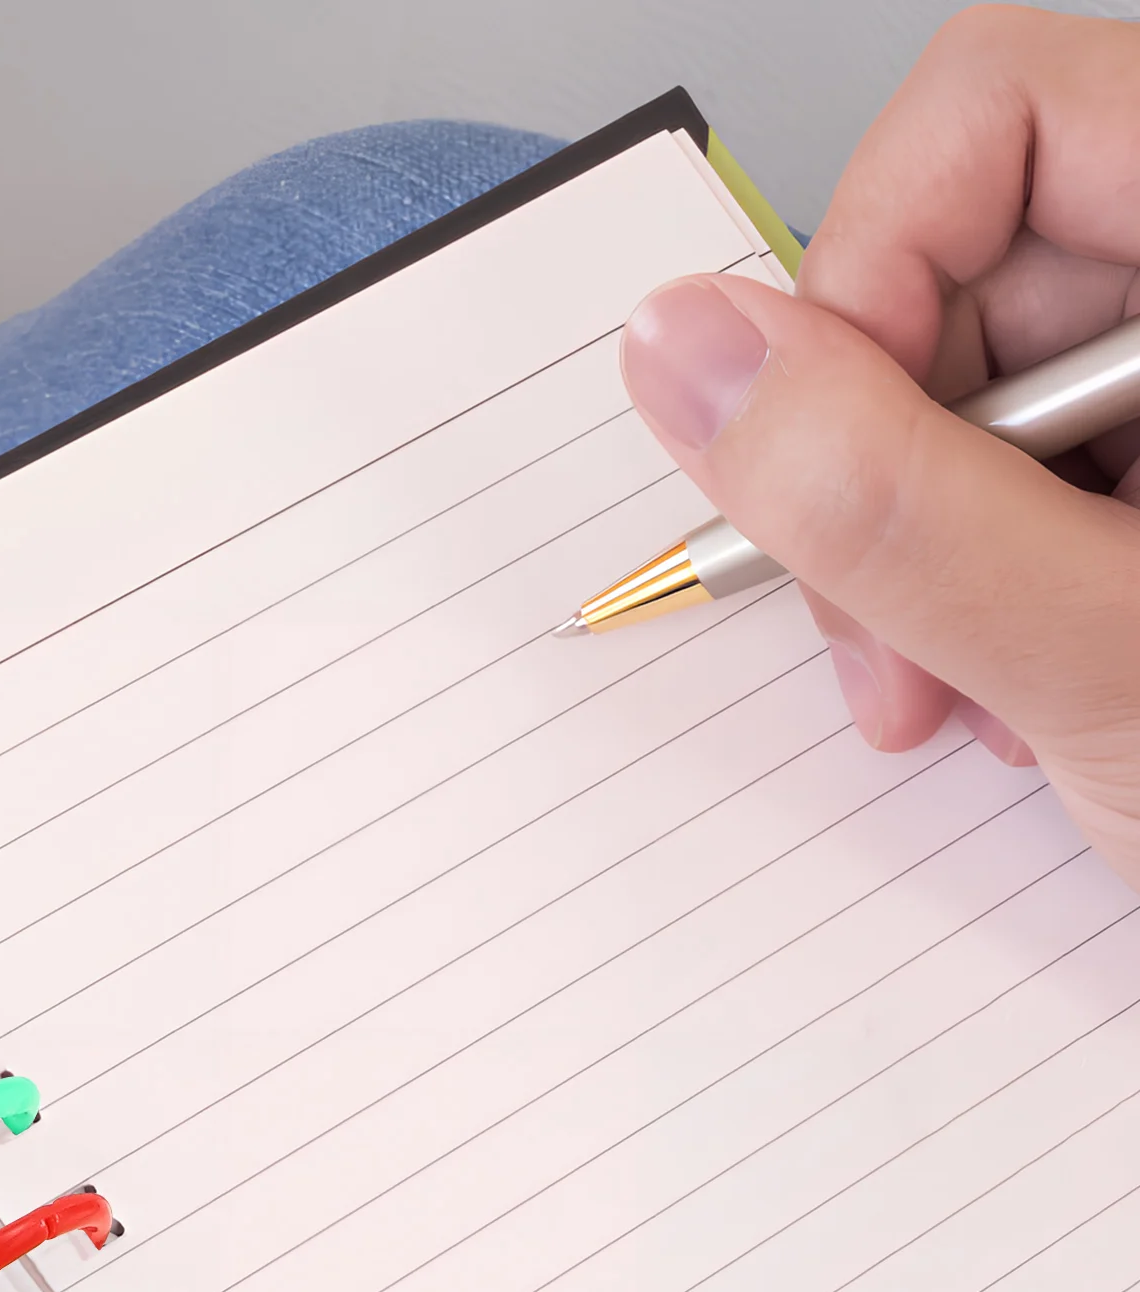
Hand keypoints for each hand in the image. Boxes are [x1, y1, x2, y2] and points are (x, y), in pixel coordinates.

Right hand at [618, 5, 1139, 886]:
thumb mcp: (1104, 657)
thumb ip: (882, 498)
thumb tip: (680, 347)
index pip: (1001, 113)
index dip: (865, 269)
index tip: (818, 451)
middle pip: (963, 269)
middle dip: (874, 469)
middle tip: (882, 636)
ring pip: (960, 388)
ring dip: (906, 551)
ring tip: (945, 693)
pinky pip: (1004, 467)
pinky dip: (961, 578)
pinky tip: (991, 680)